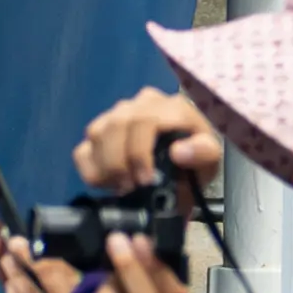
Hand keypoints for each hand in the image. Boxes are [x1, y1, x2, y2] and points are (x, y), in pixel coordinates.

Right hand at [72, 85, 219, 193]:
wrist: (185, 165)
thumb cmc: (196, 160)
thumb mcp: (210, 159)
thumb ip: (203, 153)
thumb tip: (178, 151)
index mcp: (169, 106)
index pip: (144, 121)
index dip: (139, 152)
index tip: (144, 180)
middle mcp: (139, 104)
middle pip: (116, 126)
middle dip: (120, 163)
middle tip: (131, 188)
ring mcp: (115, 115)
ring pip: (96, 133)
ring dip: (106, 167)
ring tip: (123, 186)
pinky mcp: (99, 131)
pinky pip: (82, 149)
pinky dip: (92, 170)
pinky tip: (110, 181)